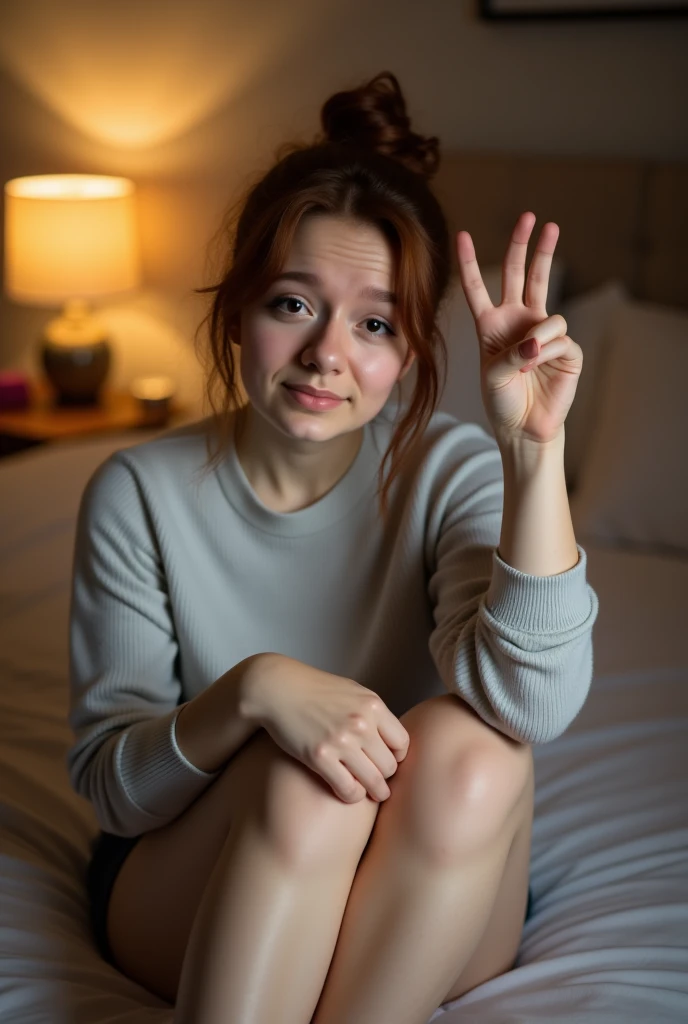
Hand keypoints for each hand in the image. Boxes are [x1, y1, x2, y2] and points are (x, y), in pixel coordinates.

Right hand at [243, 653, 409, 802]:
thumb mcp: (352, 691)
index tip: (386, 761)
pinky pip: (348, 789)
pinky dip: (351, 795)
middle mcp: (361, 723)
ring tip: (368, 793)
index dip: (396, 757)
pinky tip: (346, 791)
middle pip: (390, 766)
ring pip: (374, 782)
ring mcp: (341, 741)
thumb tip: (390, 737)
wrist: (277, 688)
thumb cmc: (314, 689)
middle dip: (385, 776)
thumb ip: (372, 713)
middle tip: (377, 781)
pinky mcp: (320, 757)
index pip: (402, 743)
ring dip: (373, 791)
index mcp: (373, 706)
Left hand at [456, 211, 582, 450]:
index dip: (469, 262)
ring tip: (528, 362)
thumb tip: (539, 339)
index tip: (462, 235)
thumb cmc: (502, 402)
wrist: (524, 428)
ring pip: (547, 304)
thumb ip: (511, 353)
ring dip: (536, 335)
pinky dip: (547, 352)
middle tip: (532, 217)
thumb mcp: (493, 375)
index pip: (478, 287)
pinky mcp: (567, 347)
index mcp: (491, 325)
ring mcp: (544, 331)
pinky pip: (559, 335)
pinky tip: (540, 368)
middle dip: (525, 244)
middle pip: (521, 273)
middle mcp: (518, 321)